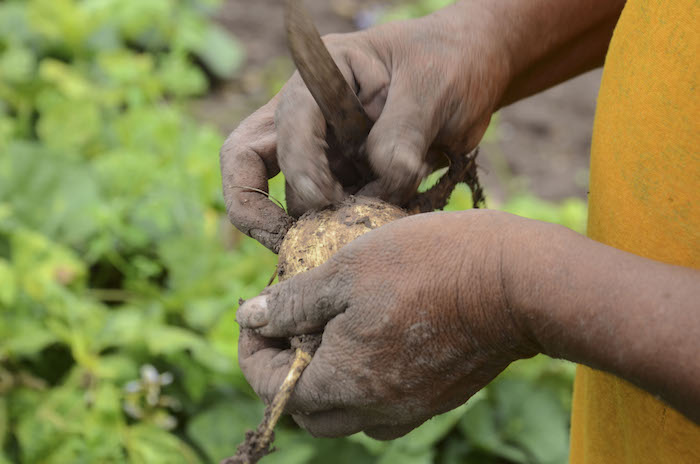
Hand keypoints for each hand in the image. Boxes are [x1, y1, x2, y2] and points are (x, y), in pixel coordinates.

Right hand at [220, 4, 509, 250]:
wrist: (470, 77)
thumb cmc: (447, 65)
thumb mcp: (430, 88)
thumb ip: (401, 136)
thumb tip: (381, 189)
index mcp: (319, 80)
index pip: (284, 128)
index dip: (298, 170)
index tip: (327, 202)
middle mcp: (308, 118)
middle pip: (247, 164)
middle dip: (262, 213)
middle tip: (298, 247)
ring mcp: (323, 153)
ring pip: (290, 200)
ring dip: (315, 229)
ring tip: (358, 242)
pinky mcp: (344, 182)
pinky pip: (326, 217)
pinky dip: (341, 236)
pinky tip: (374, 239)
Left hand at [236, 210, 536, 438]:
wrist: (516, 282)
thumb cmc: (428, 265)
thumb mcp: (346, 270)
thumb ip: (293, 302)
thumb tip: (250, 317)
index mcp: (343, 383)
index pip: (271, 388)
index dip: (251, 351)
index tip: (254, 315)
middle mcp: (375, 410)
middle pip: (309, 410)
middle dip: (286, 370)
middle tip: (291, 322)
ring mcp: (410, 408)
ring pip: (347, 409)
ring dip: (326, 374)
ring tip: (333, 322)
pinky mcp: (438, 396)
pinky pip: (384, 401)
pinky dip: (363, 375)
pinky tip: (374, 330)